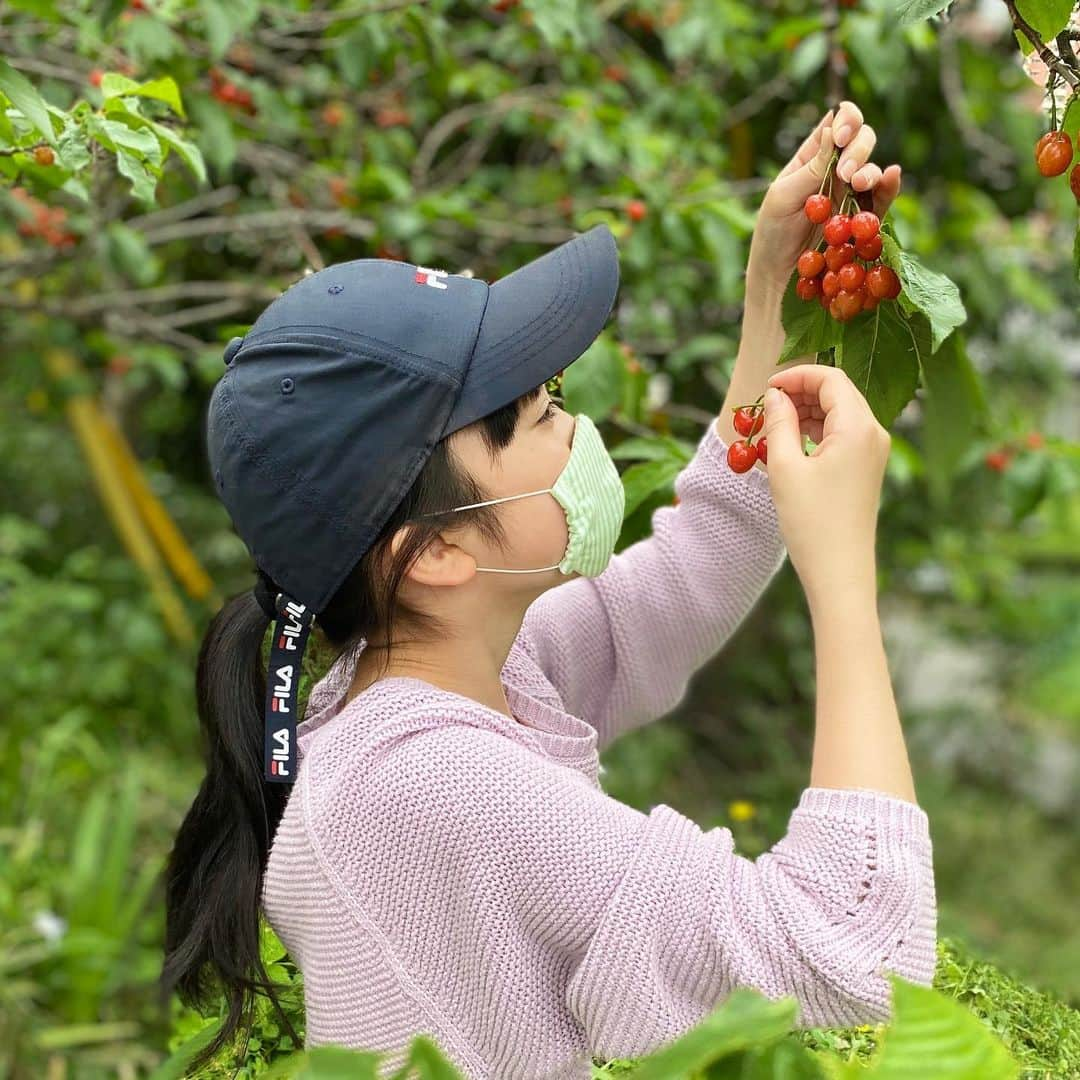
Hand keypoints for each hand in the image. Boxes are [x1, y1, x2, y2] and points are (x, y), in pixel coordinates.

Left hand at [747, 101, 902, 294]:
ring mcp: (852, 194)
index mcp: (812, 158)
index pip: (837, 124)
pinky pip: (882, 198)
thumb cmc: (772, 233)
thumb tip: (832, 128)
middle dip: (858, 150)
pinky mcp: (863, 218)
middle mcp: (836, 170)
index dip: (846, 120)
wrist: (778, 275)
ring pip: (873, 168)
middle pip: (861, 141)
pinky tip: (891, 177)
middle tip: (845, 174)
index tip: (839, 137)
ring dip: (870, 171)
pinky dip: (890, 185)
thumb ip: (811, 167)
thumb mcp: (783, 197)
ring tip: (857, 184)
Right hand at [760, 363, 890, 604]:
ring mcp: (873, 451)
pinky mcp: (866, 468)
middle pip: (838, 392)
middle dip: (802, 391)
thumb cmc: (811, 522)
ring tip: (775, 425)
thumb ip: (779, 423)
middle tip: (767, 405)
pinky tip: (792, 442)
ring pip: (840, 412)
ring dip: (808, 410)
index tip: (767, 387)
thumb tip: (774, 396)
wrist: (839, 571)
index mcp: (858, 427)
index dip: (797, 375)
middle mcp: (873, 433)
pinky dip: (817, 430)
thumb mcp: (785, 468)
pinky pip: (843, 434)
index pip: (831, 379)